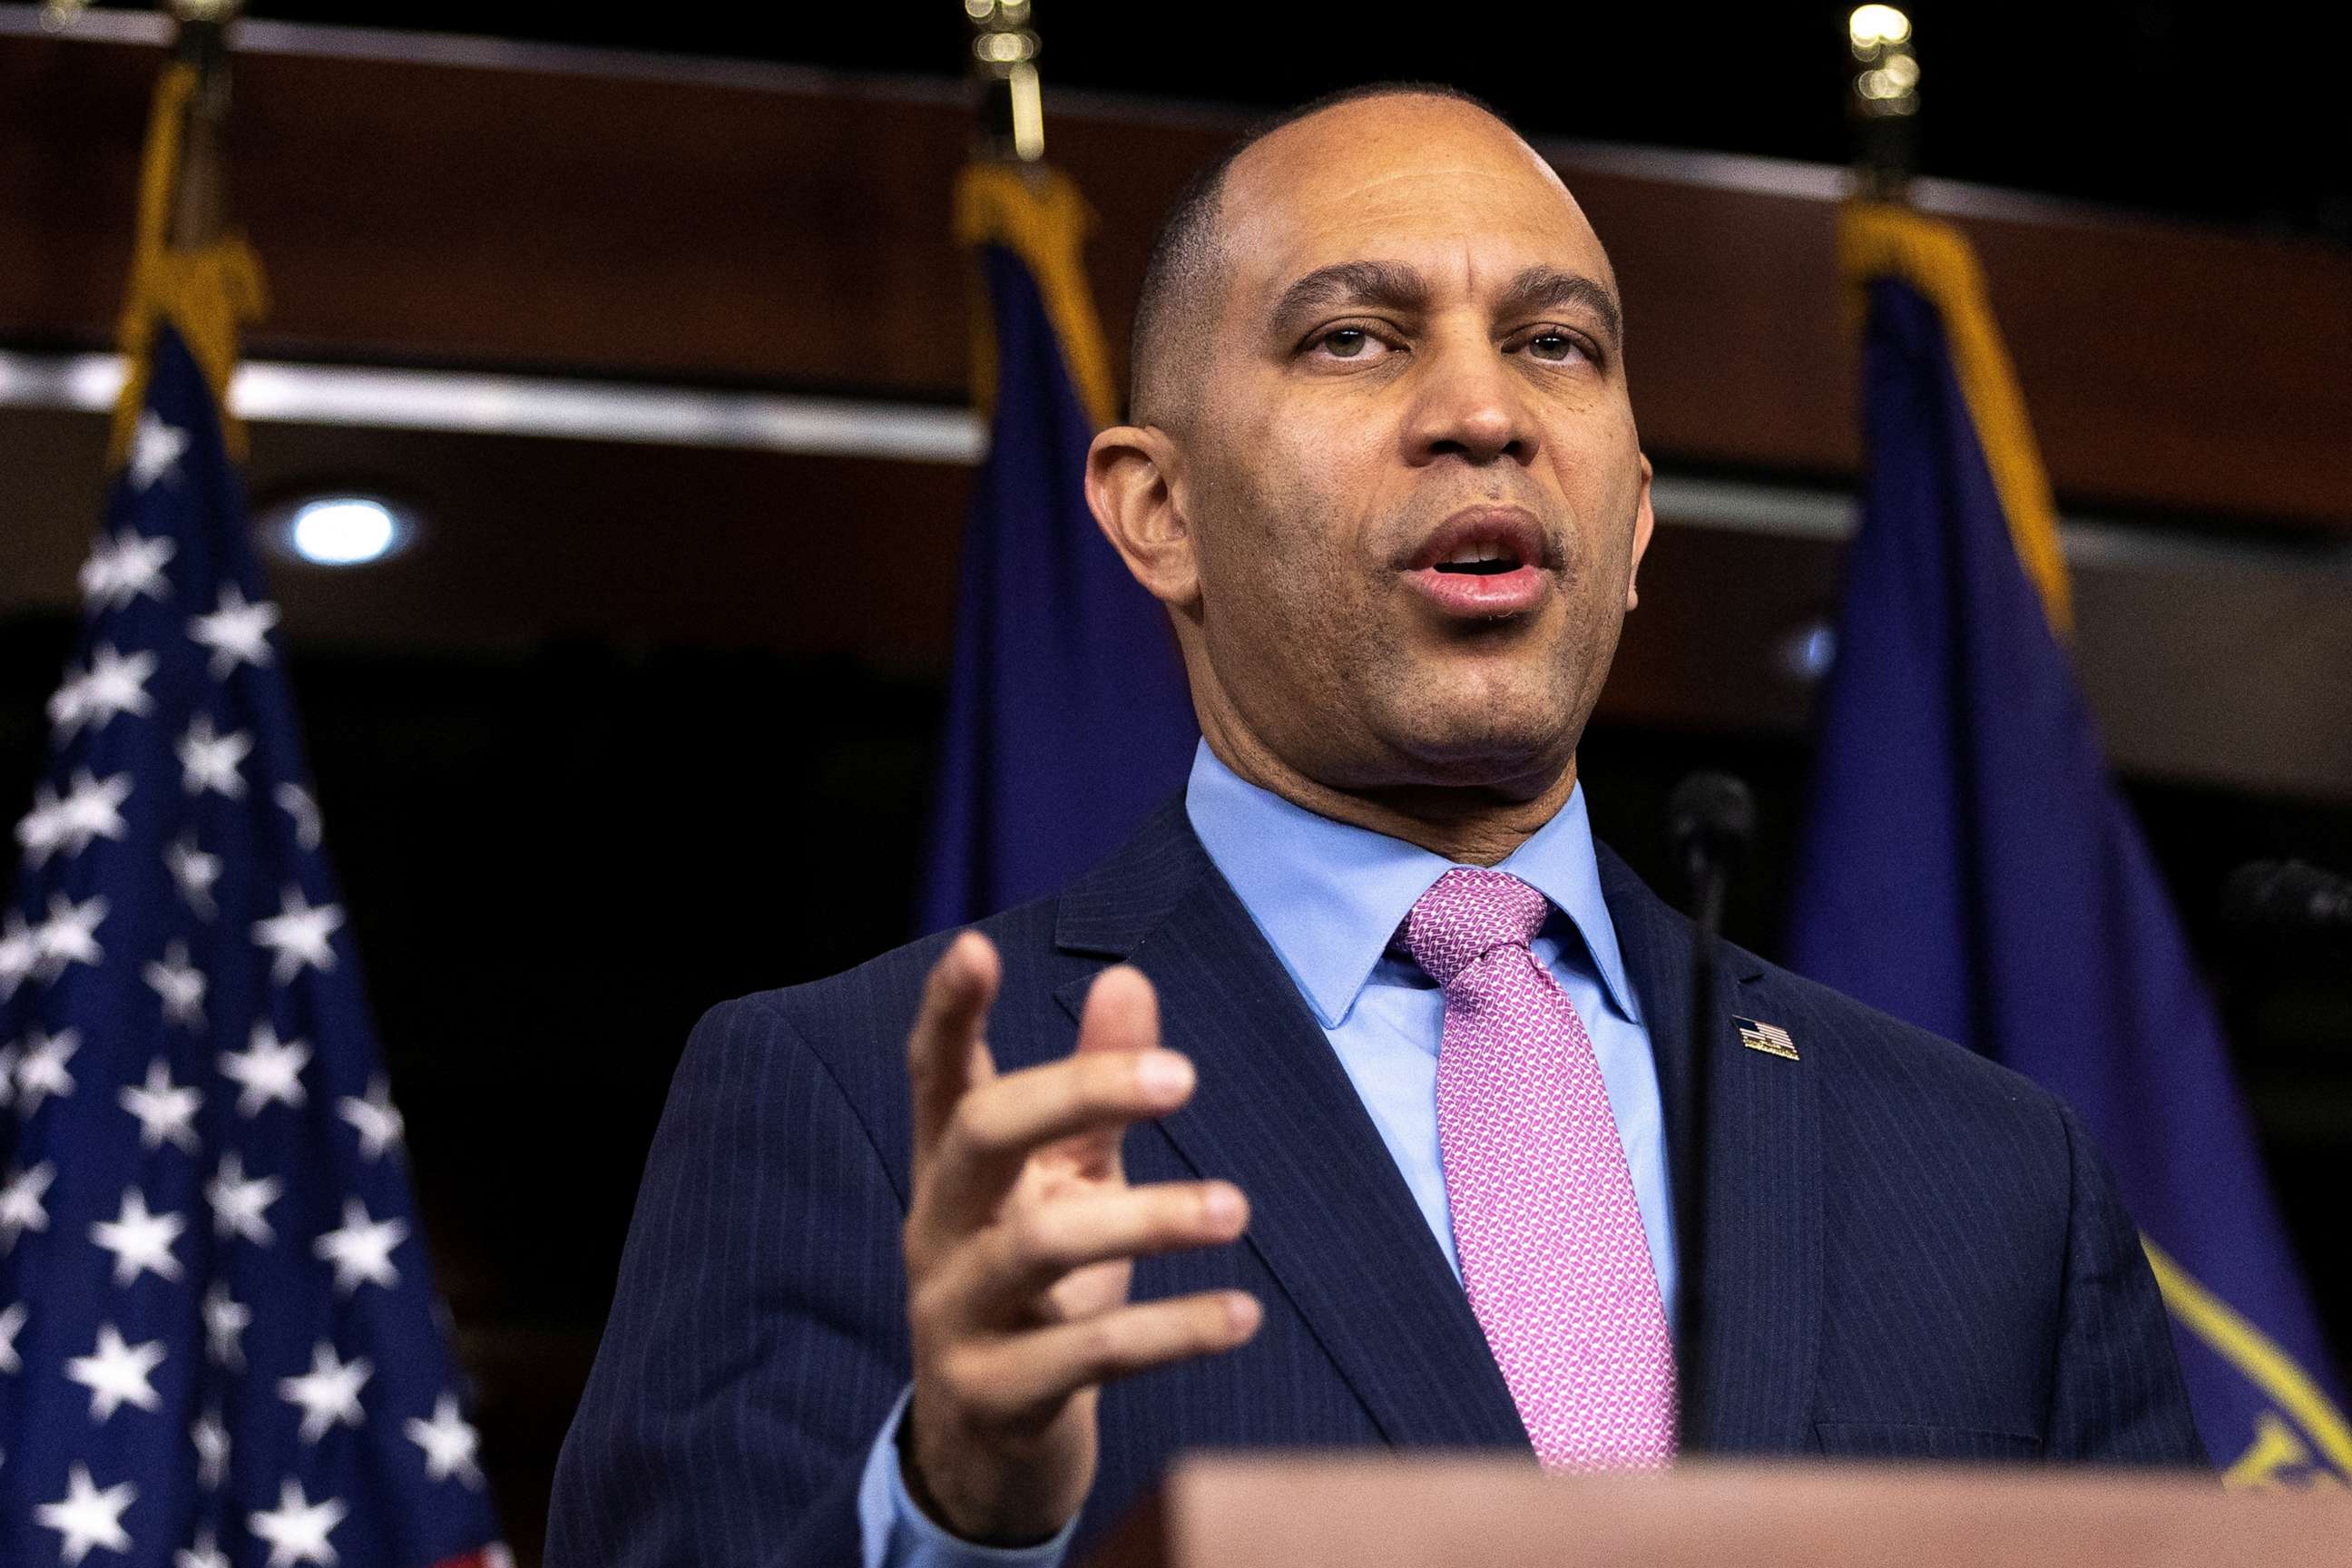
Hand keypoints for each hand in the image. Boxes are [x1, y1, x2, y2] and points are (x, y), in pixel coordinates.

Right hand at [899, 931, 1261, 1544]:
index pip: (937, 1076)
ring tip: (1236, 1208)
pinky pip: (1088, 1357)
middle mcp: (938, 1231)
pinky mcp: (995, 1397)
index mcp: (952, 1170)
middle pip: (981, 1136)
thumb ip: (1096, 1090)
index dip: (948, 1013)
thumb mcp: (1067, 1183)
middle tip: (1183, 1078)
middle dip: (1075, 1093)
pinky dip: (1172, 1332)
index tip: (975, 947)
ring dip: (1149, 1222)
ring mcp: (956, 1316)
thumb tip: (1127, 975)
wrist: (986, 1453)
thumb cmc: (1035, 1289)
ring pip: (1039, 1248)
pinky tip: (1241, 1315)